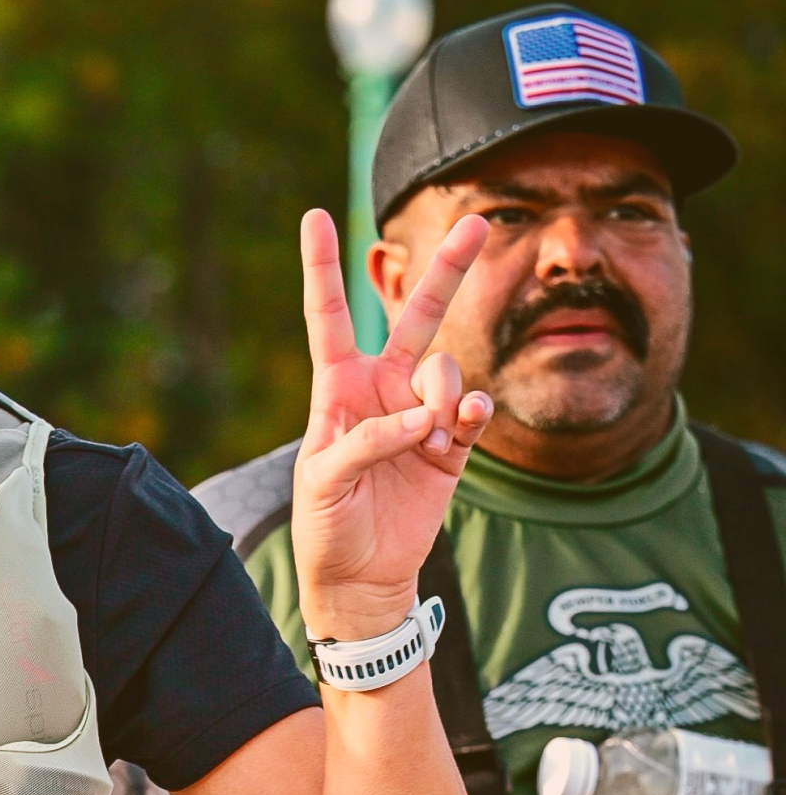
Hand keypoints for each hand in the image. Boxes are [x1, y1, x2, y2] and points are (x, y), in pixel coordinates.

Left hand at [292, 209, 494, 639]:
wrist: (362, 577)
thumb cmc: (326, 527)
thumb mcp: (324, 483)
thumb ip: (364, 442)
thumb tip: (419, 420)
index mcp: (337, 390)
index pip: (330, 318)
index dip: (323, 270)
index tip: (316, 217)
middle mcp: (381, 390)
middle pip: (415, 316)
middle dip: (447, 270)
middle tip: (478, 223)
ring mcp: (420, 413)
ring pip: (447, 370)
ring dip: (444, 397)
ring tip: (431, 440)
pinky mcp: (451, 444)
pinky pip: (473, 409)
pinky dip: (470, 415)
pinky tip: (459, 431)